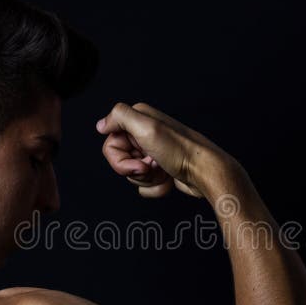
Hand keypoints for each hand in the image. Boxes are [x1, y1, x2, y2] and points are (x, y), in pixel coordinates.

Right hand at [96, 102, 236, 197]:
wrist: (205, 173)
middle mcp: (144, 134)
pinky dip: (155, 187)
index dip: (120, 159)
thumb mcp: (147, 127)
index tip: (139, 161)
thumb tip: (100, 124)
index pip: (110, 144)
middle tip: (152, 167)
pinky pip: (144, 185)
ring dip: (147, 179)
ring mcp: (152, 154)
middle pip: (119, 160)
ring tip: (163, 172)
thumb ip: (119, 116)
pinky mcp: (160, 170)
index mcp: (138, 120)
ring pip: (131, 175)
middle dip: (134, 170)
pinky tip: (168, 180)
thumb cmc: (180, 151)